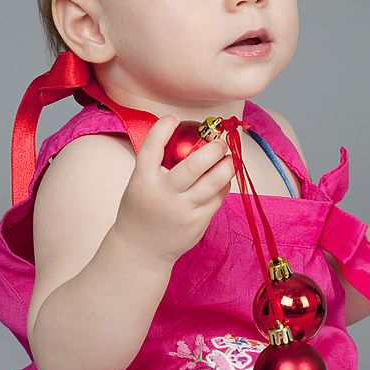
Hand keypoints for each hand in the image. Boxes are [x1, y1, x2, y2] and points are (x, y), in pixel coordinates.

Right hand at [112, 114, 235, 266]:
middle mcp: (163, 194)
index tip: (174, 117)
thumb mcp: (139, 184)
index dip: (163, 128)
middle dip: (212, 149)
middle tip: (219, 141)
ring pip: (213, 183)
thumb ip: (156, 163)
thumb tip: (186, 135)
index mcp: (142, 180)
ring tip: (230, 157)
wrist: (140, 251)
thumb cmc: (142, 209)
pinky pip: (217, 198)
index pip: (151, 147)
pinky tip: (224, 178)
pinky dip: (224, 185)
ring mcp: (181, 211)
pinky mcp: (197, 223)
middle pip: (193, 166)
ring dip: (226, 165)